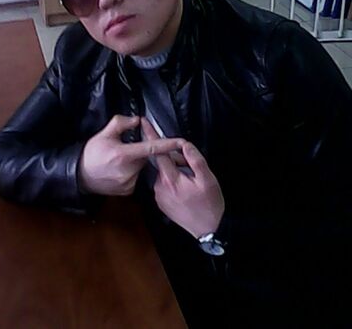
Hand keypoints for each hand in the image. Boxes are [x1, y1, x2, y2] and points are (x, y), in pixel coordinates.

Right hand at [79, 115, 183, 195]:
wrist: (80, 176)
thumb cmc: (92, 153)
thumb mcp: (104, 134)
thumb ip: (122, 123)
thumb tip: (137, 120)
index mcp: (124, 154)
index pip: (152, 148)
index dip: (168, 144)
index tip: (181, 142)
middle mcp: (129, 170)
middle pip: (146, 157)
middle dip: (139, 151)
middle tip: (123, 150)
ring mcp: (129, 182)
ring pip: (141, 167)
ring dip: (135, 163)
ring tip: (117, 162)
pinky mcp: (128, 190)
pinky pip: (136, 177)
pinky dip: (131, 173)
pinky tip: (118, 172)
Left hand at [142, 118, 224, 237]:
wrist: (208, 231)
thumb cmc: (210, 204)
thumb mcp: (207, 179)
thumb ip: (195, 159)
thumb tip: (184, 145)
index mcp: (170, 179)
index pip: (158, 152)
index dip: (151, 136)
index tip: (144, 123)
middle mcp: (160, 187)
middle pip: (164, 163)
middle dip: (176, 160)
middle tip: (193, 169)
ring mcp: (159, 196)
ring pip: (165, 174)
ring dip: (176, 172)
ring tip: (192, 182)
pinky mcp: (161, 203)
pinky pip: (165, 185)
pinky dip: (174, 182)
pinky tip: (186, 190)